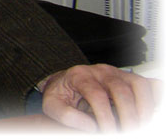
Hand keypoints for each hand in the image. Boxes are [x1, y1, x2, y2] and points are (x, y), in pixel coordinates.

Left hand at [40, 63, 161, 131]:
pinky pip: (147, 84)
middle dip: (128, 116)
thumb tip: (91, 126)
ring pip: (138, 84)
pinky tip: (148, 114)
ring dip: (144, 108)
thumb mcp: (52, 105)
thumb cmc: (61, 94)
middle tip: (128, 132)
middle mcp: (100, 71)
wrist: (65, 82)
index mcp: (80, 76)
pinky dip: (153, 98)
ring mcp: (116, 72)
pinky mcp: (128, 78)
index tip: (108, 132)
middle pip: (121, 90)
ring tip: (140, 126)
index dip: (105, 117)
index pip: (97, 95)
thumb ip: (66, 115)